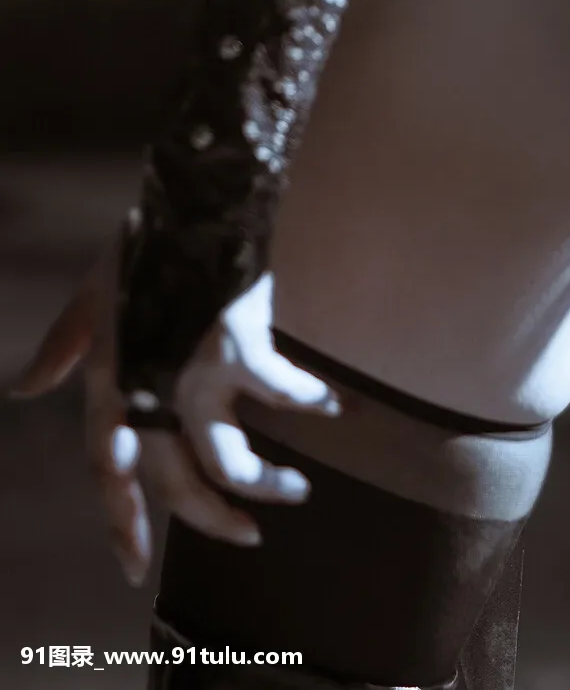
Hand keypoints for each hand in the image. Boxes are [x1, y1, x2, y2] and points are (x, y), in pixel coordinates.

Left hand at [4, 222, 340, 586]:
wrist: (191, 204)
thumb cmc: (141, 247)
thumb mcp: (91, 299)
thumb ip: (62, 349)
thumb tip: (22, 390)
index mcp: (110, 383)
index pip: (108, 472)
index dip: (120, 522)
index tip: (134, 567)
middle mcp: (149, 390)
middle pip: (176, 482)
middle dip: (212, 521)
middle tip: (247, 539)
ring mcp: (196, 374)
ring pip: (230, 461)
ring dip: (266, 484)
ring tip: (297, 491)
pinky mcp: (241, 348)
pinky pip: (282, 394)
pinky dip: (312, 402)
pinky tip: (336, 405)